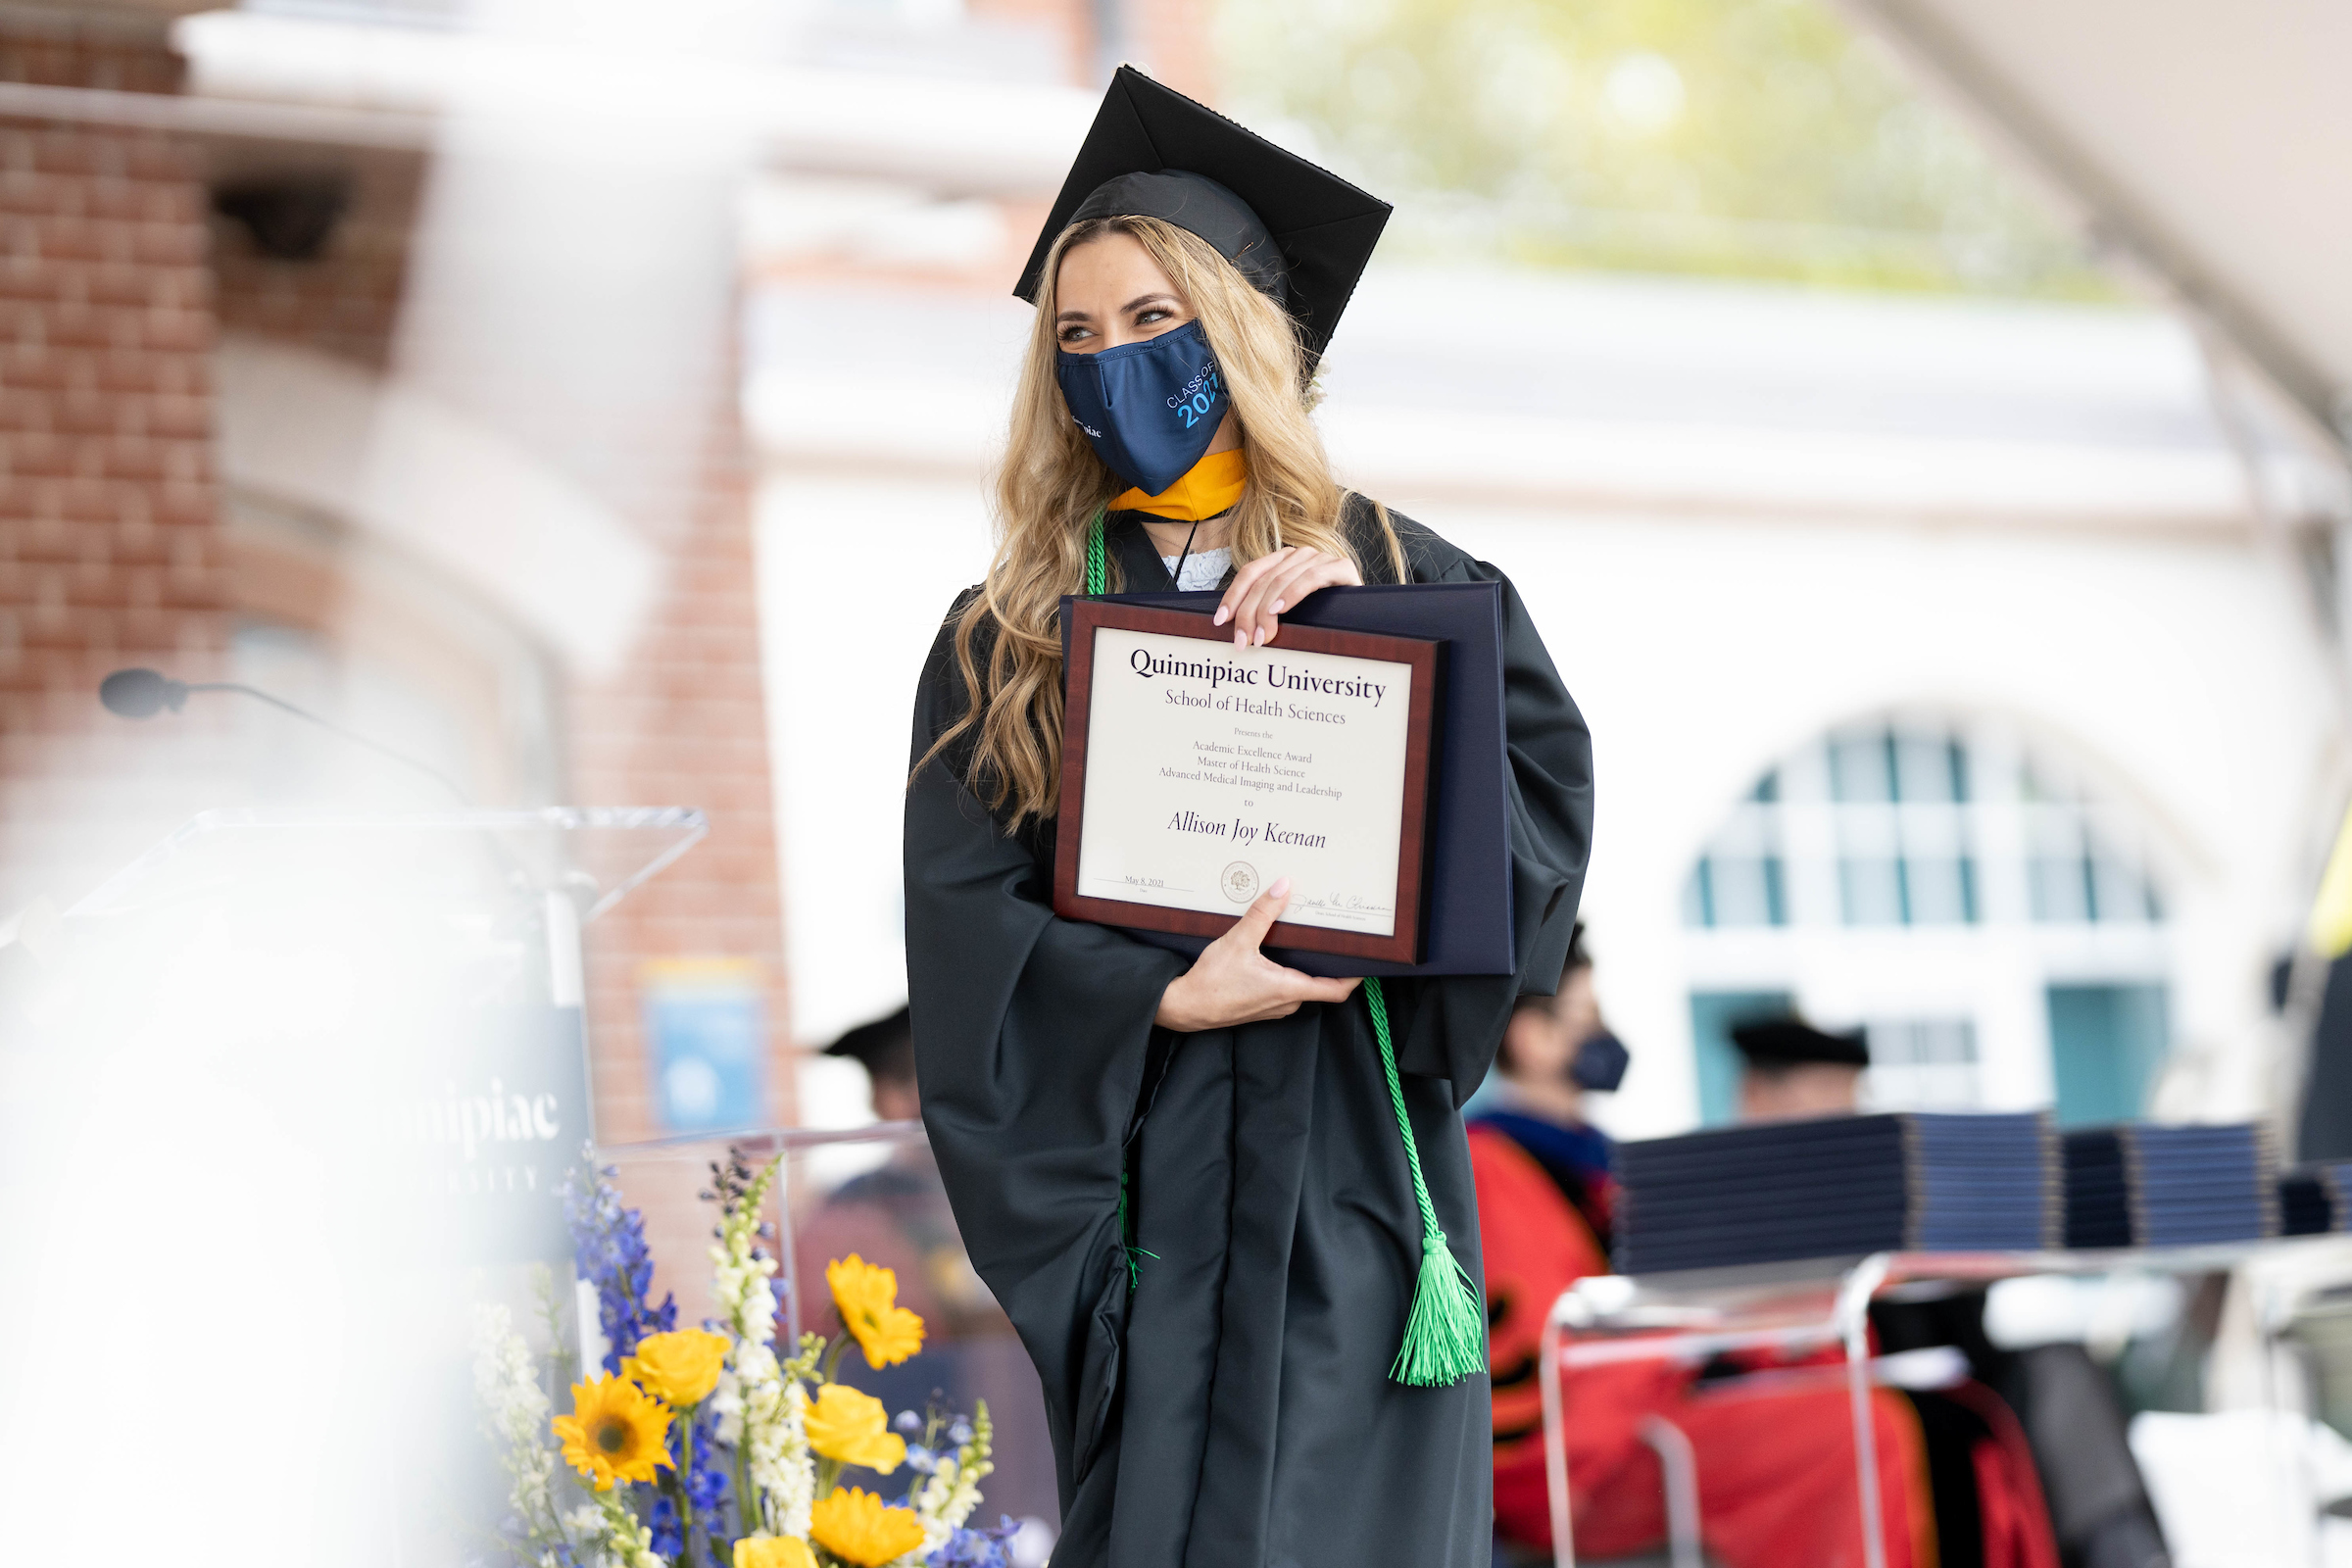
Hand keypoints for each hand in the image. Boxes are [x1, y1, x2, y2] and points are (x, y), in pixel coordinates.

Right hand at [1154, 878, 1360, 1030]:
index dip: (1354, 976)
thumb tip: (1283, 887)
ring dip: (1305, 968)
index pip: (1336, 989)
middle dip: (1327, 963)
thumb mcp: (1238, 941)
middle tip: (1333, 939)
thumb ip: (1262, 913)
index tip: (1366, 960)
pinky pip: (1284, 990)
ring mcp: (1274, 1007)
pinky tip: (1276, 954)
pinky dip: (1288, 973)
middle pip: (1320, 984)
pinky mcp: (1261, 1006)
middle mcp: (1286, 1002)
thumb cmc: (1211, 983)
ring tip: (1305, 941)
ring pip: (1301, 987)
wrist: (1184, 1008)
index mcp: (1289, 989)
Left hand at [1213, 546, 1361, 647]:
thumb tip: (1236, 629)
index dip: (1233, 596)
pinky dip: (1292, 594)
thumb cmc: (1324, 616)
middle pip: (1263, 580)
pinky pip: (1311, 577)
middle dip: (1248, 613)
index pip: (1250, 573)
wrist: (1367, 614)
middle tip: (1243, 641)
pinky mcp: (1341, 566)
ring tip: (1261, 636)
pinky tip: (1280, 610)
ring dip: (1266, 611)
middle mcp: (1299, 555)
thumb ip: (1266, 612)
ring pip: (1281, 580)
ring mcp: (1320, 558)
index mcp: (1283, 561)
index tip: (1220, 621)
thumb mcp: (1290, 613)